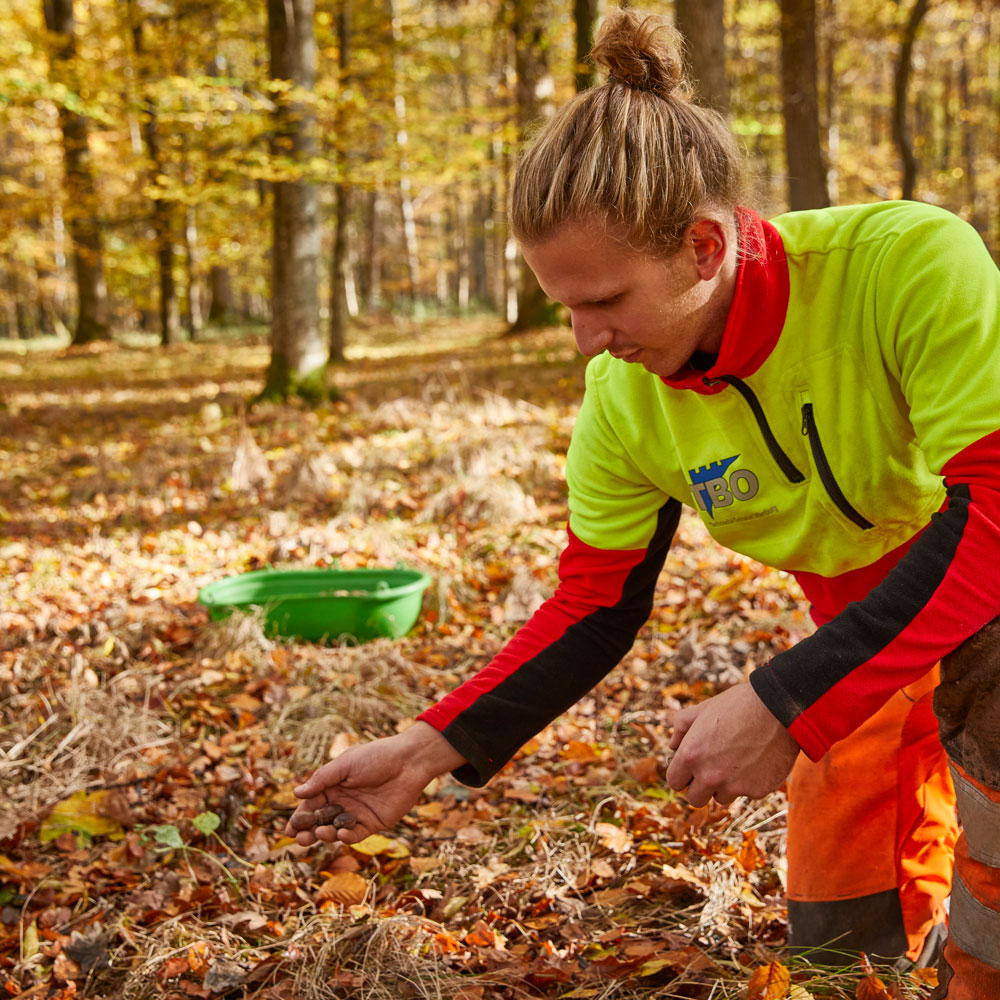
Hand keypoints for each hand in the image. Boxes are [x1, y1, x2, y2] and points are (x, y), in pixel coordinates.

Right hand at [285, 721, 464, 846]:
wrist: (408, 762)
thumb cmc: (376, 757)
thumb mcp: (345, 765)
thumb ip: (321, 780)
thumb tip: (296, 793)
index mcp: (333, 786)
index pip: (311, 805)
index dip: (300, 817)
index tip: (289, 830)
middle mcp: (343, 801)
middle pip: (320, 821)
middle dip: (308, 832)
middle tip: (300, 839)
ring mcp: (357, 813)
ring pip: (335, 831)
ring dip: (325, 835)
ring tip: (319, 833)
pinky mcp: (373, 823)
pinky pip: (355, 834)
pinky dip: (346, 837)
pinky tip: (340, 835)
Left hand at [666, 683, 799, 806]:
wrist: (780, 709)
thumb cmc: (739, 704)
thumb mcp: (703, 708)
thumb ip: (681, 728)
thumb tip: (672, 746)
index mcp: (691, 755)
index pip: (674, 782)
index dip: (682, 774)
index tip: (690, 768)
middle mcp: (709, 776)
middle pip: (694, 799)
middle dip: (700, 786)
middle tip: (712, 769)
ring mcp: (734, 786)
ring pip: (721, 798)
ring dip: (725, 785)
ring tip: (737, 760)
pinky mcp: (757, 791)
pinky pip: (746, 793)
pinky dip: (749, 782)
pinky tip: (757, 760)